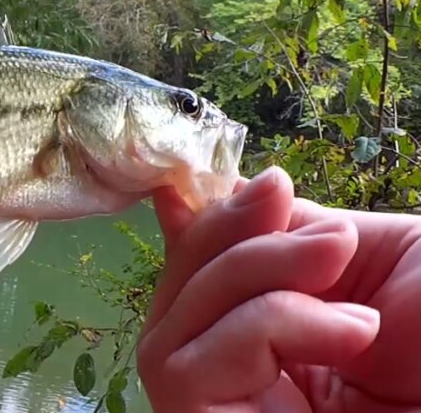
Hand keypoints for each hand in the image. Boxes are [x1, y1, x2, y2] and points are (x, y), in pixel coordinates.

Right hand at [138, 166, 420, 411]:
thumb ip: (299, 231)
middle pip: (177, 299)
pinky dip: (264, 327)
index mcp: (285, 332)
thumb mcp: (387, 254)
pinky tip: (348, 329)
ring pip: (169, 334)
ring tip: (333, 260)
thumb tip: (221, 190)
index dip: (201, 229)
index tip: (223, 182)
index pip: (203, 280)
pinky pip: (188, 374)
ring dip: (249, 274)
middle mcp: (249, 375)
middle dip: (226, 235)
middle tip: (282, 197)